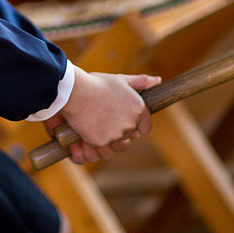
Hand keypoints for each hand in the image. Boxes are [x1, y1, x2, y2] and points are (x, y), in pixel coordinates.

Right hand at [44, 68, 160, 164]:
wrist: (76, 91)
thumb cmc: (96, 83)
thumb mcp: (120, 79)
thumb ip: (140, 82)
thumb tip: (158, 81)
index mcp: (138, 109)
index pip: (145, 128)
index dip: (134, 126)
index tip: (121, 120)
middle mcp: (130, 124)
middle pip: (127, 139)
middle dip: (116, 135)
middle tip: (101, 124)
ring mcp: (116, 135)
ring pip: (113, 149)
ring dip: (102, 144)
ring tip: (89, 133)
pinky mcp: (101, 142)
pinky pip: (96, 153)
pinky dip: (87, 149)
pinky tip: (80, 141)